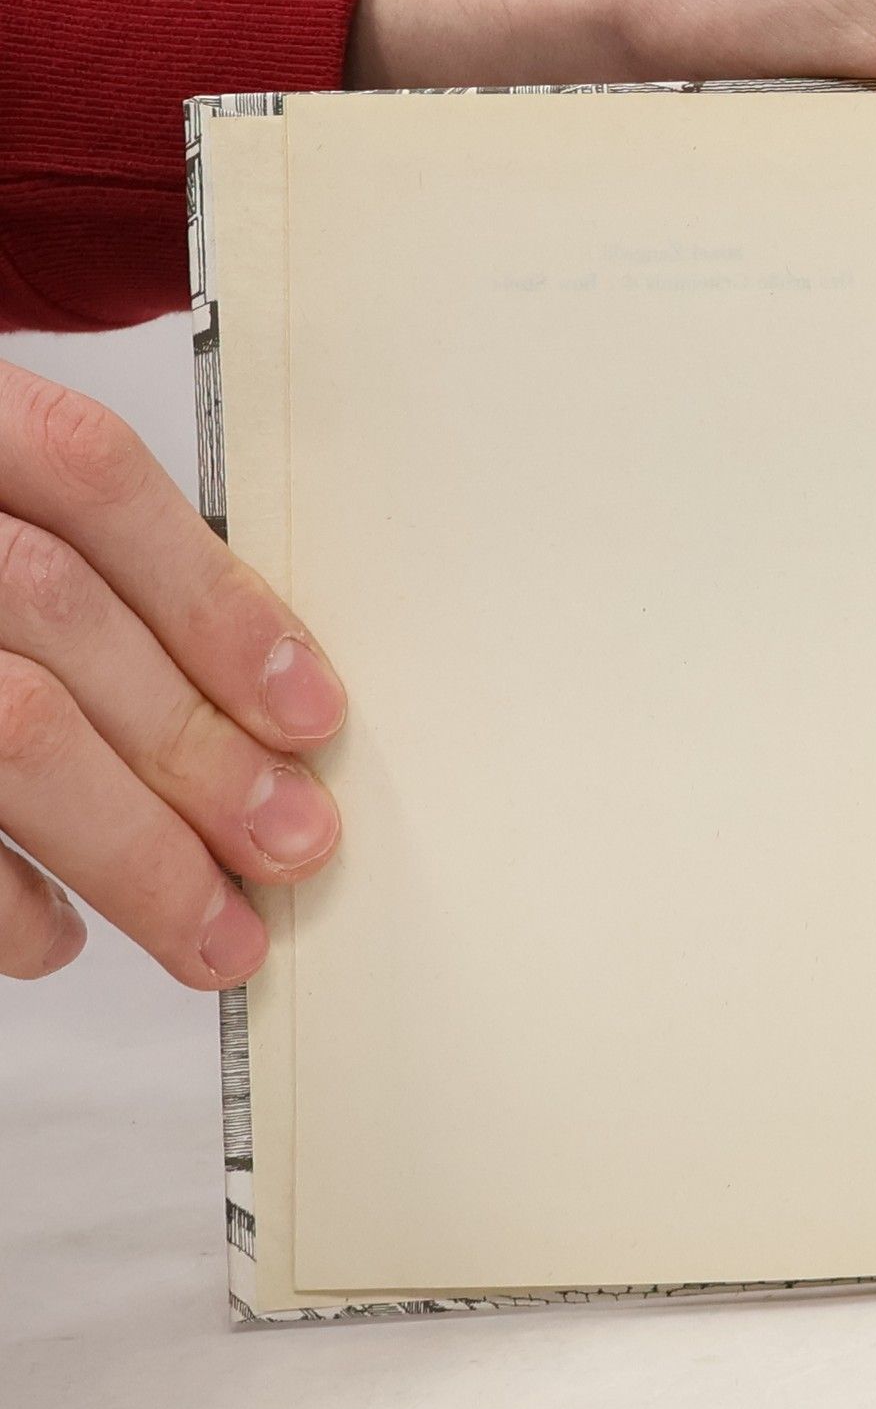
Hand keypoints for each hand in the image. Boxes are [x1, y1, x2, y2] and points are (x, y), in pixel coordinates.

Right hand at [0, 361, 344, 986]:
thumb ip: (99, 567)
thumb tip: (269, 703)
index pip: (86, 472)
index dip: (212, 598)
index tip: (311, 712)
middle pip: (56, 608)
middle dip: (197, 746)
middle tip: (295, 844)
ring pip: (10, 725)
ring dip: (132, 848)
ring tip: (214, 929)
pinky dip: (2, 903)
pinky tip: (58, 936)